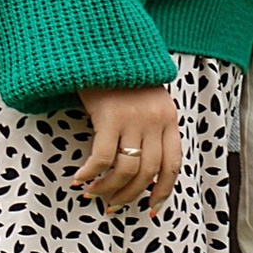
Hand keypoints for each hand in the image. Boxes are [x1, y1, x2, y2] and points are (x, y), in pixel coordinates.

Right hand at [72, 82, 181, 212]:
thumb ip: (151, 127)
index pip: (173, 164)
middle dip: (130, 195)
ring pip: (126, 169)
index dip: (162, 191)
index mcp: (168, 118)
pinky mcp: (109, 116)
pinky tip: (79, 179)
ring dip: (109, 189)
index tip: (151, 210)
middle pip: (148, 172)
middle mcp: (155, 120)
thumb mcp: (147, 99)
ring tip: (94, 193)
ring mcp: (133, 118)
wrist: (101, 43)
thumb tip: (141, 168)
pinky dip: (91, 174)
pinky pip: (103, 158)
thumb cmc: (120, 75)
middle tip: (113, 206)